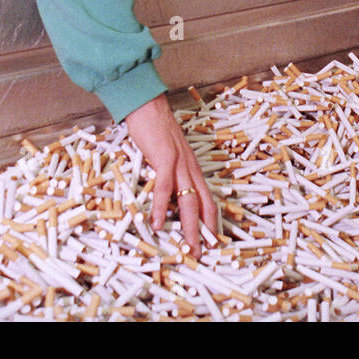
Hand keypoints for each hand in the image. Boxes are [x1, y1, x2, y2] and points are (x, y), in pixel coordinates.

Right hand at [124, 93, 217, 252]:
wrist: (147, 104)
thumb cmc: (154, 129)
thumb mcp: (167, 154)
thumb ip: (169, 172)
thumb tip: (165, 195)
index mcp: (192, 168)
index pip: (207, 199)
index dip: (211, 221)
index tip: (211, 241)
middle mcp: (190, 168)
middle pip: (202, 205)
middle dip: (203, 232)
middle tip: (202, 253)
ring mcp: (179, 163)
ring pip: (188, 201)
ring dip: (188, 227)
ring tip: (188, 247)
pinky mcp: (164, 158)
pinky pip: (164, 188)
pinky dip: (162, 207)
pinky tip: (158, 223)